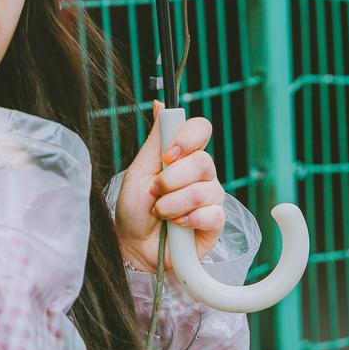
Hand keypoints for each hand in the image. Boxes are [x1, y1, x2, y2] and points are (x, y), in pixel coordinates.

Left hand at [113, 101, 224, 276]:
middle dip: (170, 181)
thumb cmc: (134, 208)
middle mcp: (202, 173)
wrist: (133, 245)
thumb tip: (161, 104)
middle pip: (202, 161)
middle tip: (155, 193)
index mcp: (184, 155)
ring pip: (202, 191)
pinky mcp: (216, 223)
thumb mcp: (139, 169)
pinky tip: (177, 226)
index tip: (167, 156)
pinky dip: (187, 220)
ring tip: (161, 213)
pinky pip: (211, 214)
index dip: (187, 139)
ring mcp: (211, 197)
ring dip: (172, 205)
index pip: (201, 129)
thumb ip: (156, 139)